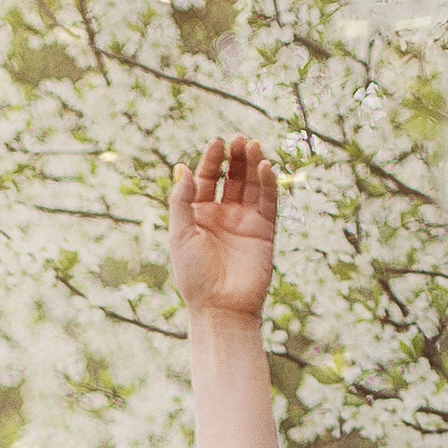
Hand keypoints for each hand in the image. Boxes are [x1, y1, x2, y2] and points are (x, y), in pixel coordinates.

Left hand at [170, 133, 278, 326]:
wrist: (221, 308)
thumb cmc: (194, 276)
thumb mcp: (180, 235)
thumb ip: (181, 201)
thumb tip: (181, 167)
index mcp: (198, 215)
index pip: (205, 179)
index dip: (211, 160)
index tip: (217, 142)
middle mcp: (222, 215)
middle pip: (230, 177)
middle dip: (235, 158)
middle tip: (238, 140)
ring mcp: (244, 222)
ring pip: (250, 185)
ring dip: (252, 165)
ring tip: (253, 145)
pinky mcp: (263, 231)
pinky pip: (267, 202)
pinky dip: (268, 183)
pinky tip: (266, 167)